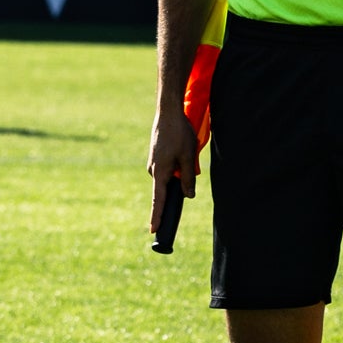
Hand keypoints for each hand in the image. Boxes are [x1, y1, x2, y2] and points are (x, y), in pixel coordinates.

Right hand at [146, 103, 199, 230]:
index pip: (159, 200)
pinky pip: (167, 169)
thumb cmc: (179, 134)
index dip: (157, 216)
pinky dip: (176, 165)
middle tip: (185, 164)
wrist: (168, 112)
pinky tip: (181, 149)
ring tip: (186, 150)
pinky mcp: (156, 157)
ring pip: (168, 177)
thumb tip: (188, 196)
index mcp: (160, 172)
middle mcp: (153, 170)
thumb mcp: (188, 157)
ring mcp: (153, 163)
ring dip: (179, 172)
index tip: (154, 230)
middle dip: (177, 186)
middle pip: (166, 188)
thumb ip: (187, 178)